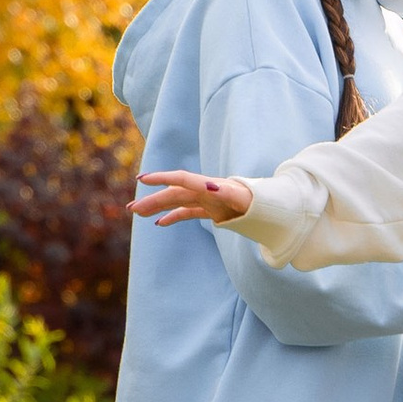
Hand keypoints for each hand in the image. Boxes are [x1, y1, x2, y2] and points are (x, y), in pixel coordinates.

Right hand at [131, 168, 256, 228]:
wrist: (269, 207)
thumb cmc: (257, 202)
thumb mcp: (242, 197)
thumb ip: (225, 193)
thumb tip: (209, 187)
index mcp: (209, 186)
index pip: (181, 179)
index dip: (162, 178)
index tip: (142, 179)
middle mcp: (204, 191)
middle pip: (174, 194)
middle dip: (153, 200)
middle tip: (132, 209)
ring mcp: (206, 200)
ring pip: (176, 202)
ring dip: (157, 206)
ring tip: (137, 212)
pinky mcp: (210, 210)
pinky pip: (187, 212)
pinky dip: (173, 216)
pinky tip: (159, 222)